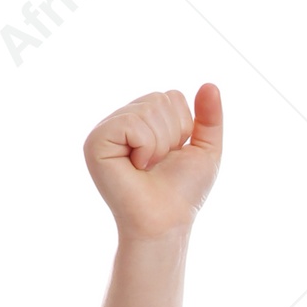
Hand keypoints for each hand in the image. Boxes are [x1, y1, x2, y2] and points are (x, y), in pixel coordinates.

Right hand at [83, 83, 222, 241]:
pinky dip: (145, 147)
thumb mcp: (205, 151)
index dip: (183, 128)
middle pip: (159, 99)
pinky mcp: (96, 142)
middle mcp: (121, 121)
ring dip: (159, 144)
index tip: (172, 156)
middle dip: (171, 135)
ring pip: (147, 109)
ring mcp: (105, 131)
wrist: (166, 221)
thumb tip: (210, 84)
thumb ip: (210, 118)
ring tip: (147, 167)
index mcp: (142, 120)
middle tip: (158, 164)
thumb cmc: (182, 192)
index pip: (171, 97)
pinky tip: (136, 166)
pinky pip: (132, 123)